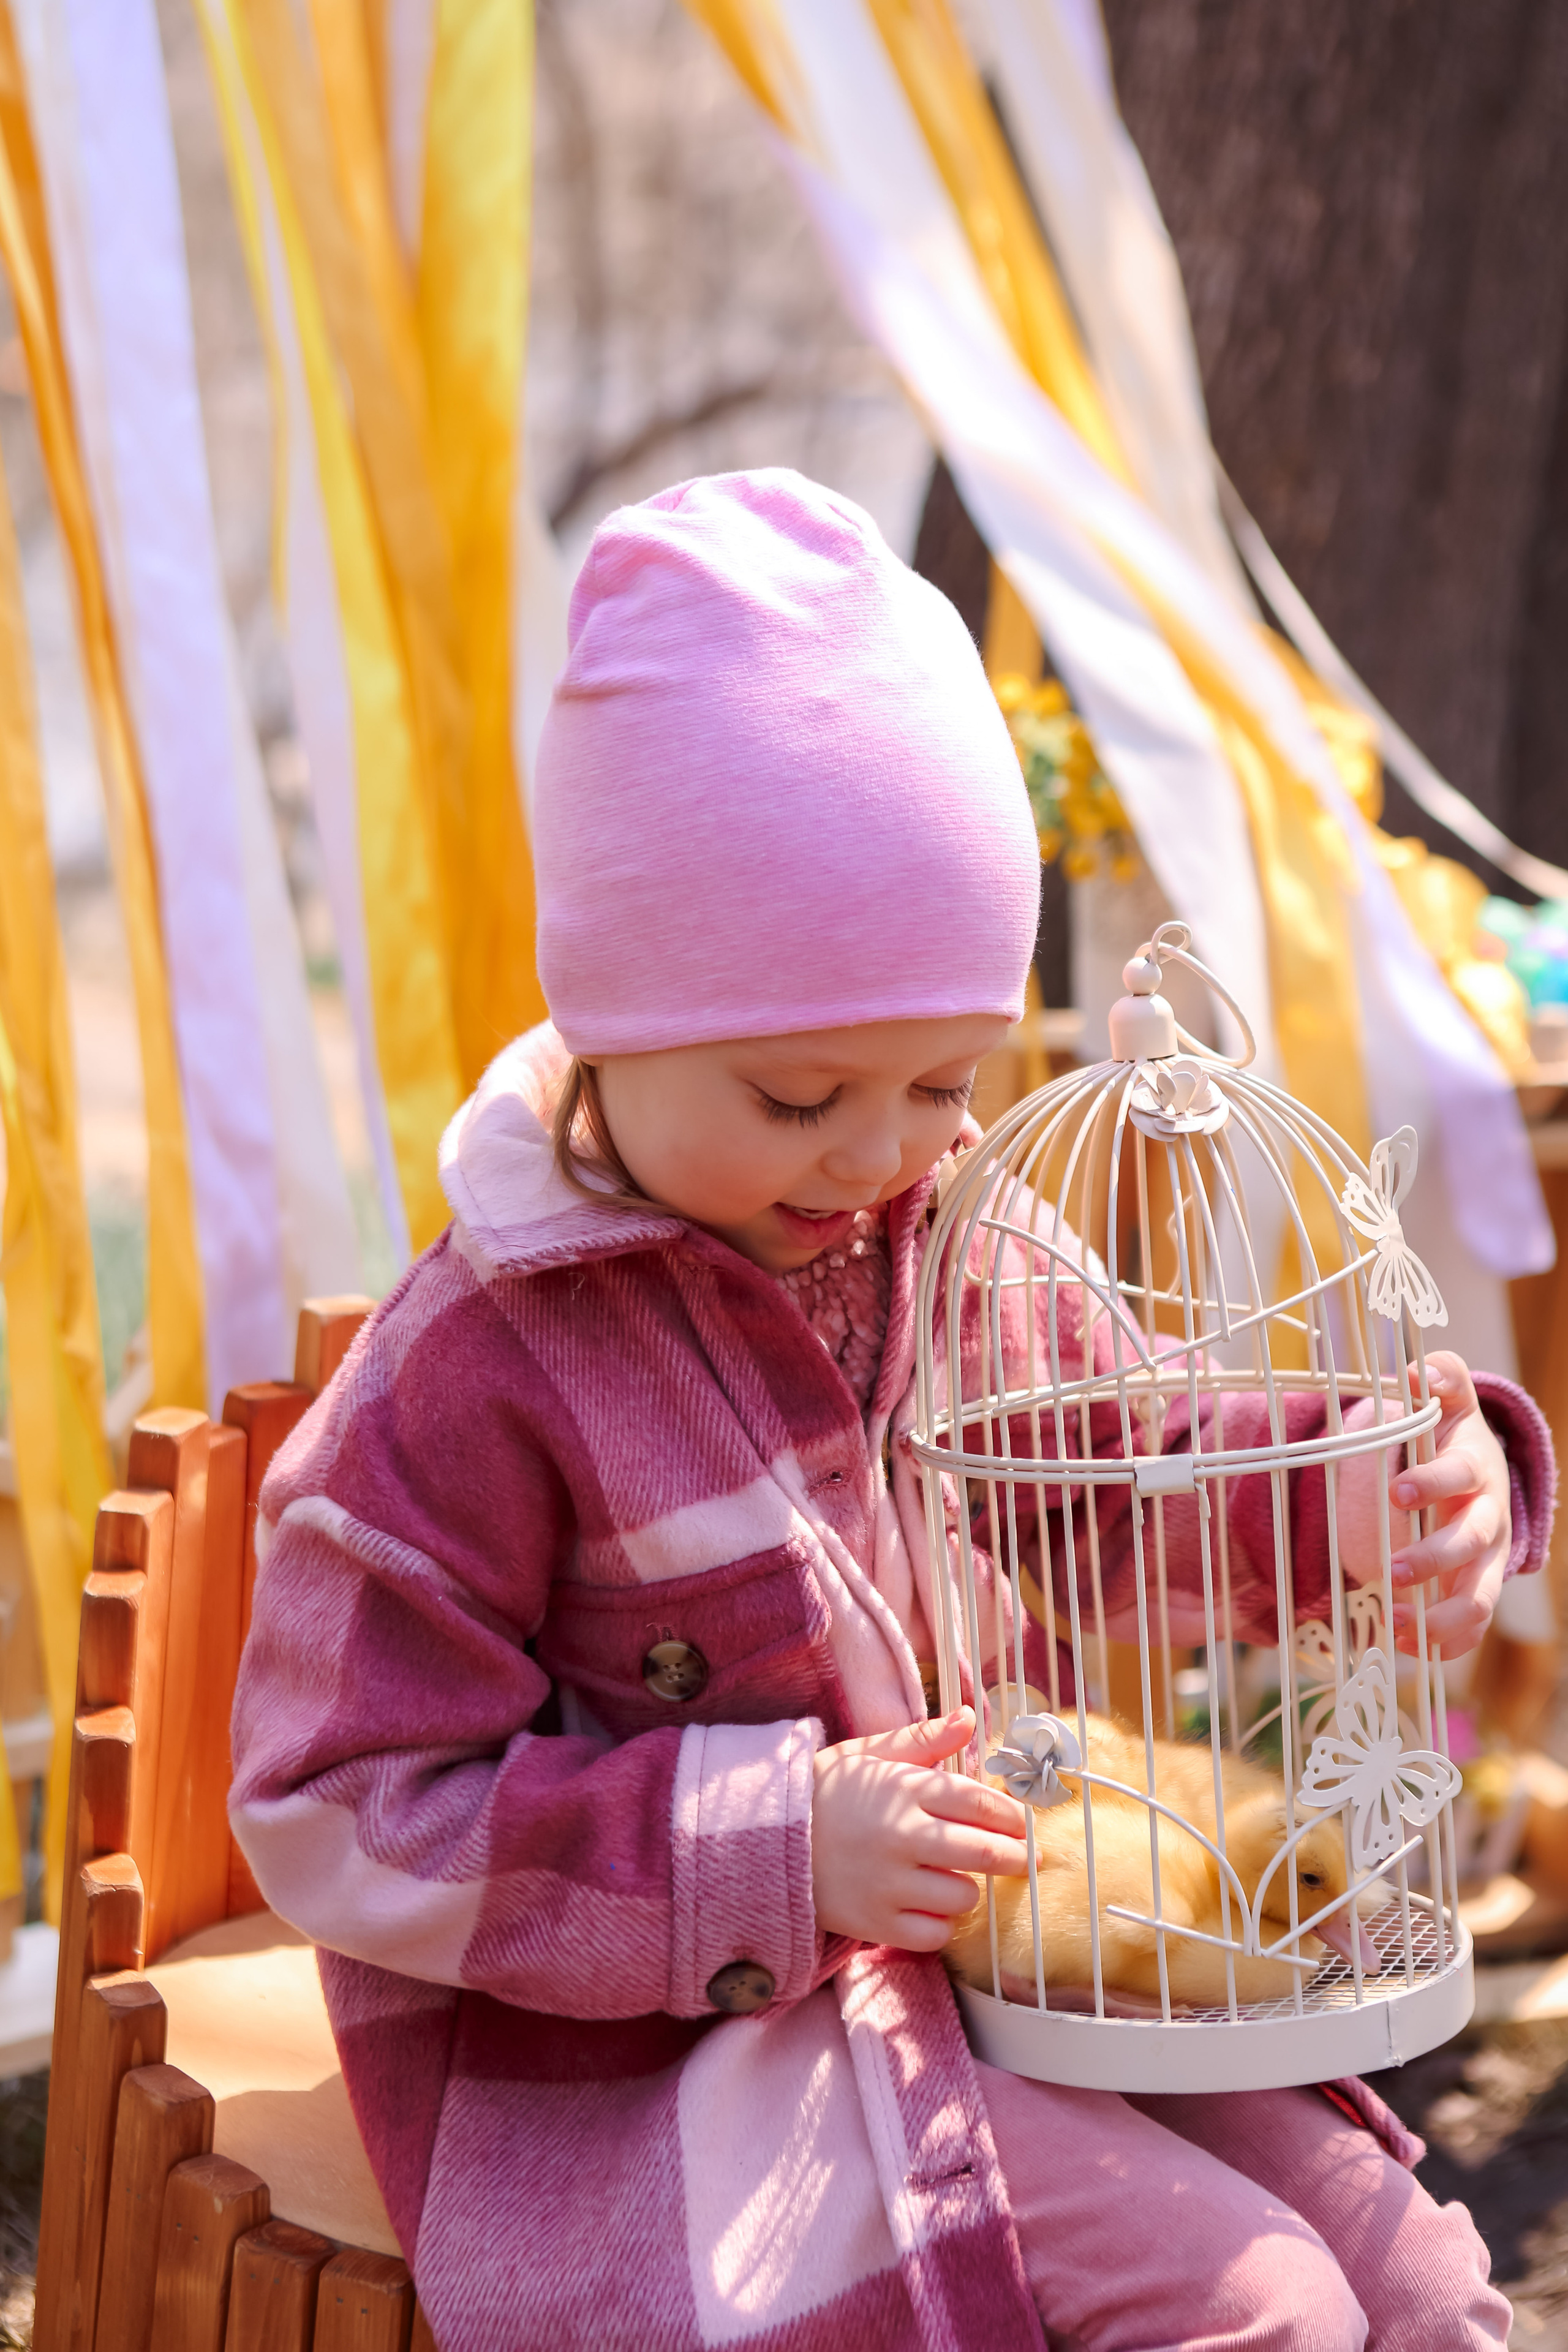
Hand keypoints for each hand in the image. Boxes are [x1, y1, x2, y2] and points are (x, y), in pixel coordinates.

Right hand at [811, 1707, 1027, 1951]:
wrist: (767, 1840)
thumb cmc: (827, 1794)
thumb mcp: (869, 1755)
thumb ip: (924, 1740)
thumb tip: (971, 1719)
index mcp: (905, 1789)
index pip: (981, 1804)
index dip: (1011, 1817)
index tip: (1021, 1825)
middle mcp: (902, 1836)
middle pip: (985, 1852)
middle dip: (1014, 1857)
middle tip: (1021, 1859)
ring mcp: (889, 1884)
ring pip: (964, 1897)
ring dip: (969, 1889)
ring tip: (954, 1877)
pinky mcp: (876, 1923)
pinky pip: (935, 1934)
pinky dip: (940, 1923)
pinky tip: (929, 1905)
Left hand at [1340, 1352, 1510, 1658]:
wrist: (1481, 1475)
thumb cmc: (1453, 1436)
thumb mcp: (1449, 1400)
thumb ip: (1439, 1378)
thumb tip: (1418, 1370)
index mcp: (1476, 1469)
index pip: (1459, 1475)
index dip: (1432, 1483)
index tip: (1398, 1491)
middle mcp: (1489, 1518)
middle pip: (1471, 1544)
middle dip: (1433, 1559)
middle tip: (1392, 1571)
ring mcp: (1487, 1560)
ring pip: (1480, 1597)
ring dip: (1442, 1616)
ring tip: (1397, 1625)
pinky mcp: (1478, 1589)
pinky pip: (1471, 1627)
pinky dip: (1445, 1644)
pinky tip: (1406, 1648)